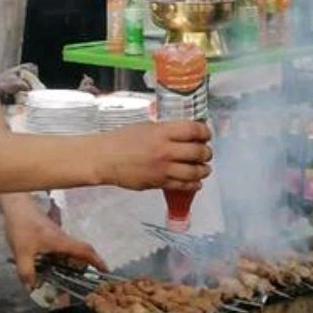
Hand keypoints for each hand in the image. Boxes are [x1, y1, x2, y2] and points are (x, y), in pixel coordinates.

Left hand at [1, 195, 105, 289]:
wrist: (16, 205)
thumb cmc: (22, 226)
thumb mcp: (22, 253)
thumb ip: (27, 272)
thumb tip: (32, 286)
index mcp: (60, 241)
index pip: (84, 250)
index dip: (96, 260)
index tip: (105, 269)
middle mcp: (62, 237)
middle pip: (80, 251)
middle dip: (86, 264)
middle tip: (86, 279)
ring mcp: (57, 233)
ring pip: (70, 249)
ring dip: (73, 262)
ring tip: (69, 275)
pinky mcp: (50, 232)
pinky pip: (61, 247)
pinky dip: (62, 257)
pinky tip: (51, 264)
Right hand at [94, 120, 211, 191]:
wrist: (105, 158)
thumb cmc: (122, 139)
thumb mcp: (145, 126)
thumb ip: (165, 130)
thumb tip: (182, 133)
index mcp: (162, 132)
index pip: (193, 130)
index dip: (205, 132)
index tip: (207, 134)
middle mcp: (166, 150)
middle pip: (198, 152)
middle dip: (206, 153)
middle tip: (206, 153)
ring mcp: (163, 168)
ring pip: (194, 172)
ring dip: (203, 170)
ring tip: (205, 169)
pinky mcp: (159, 183)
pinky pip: (182, 185)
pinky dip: (193, 184)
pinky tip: (196, 183)